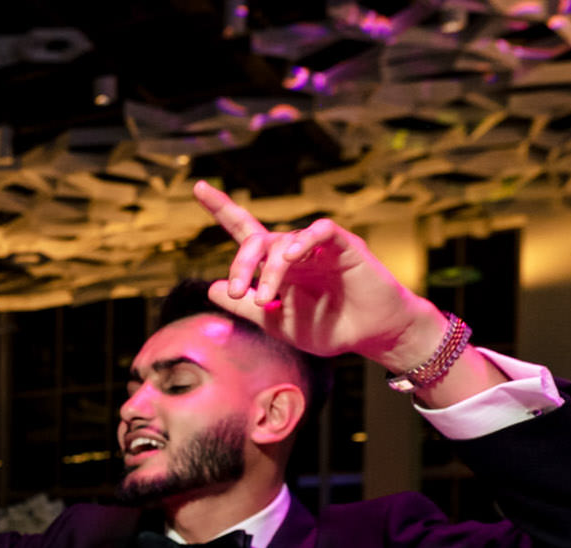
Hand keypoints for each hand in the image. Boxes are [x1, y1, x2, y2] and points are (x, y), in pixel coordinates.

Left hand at [192, 182, 441, 370]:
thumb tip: (211, 288)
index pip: (246, 232)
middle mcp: (296, 252)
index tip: (199, 187)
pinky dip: (305, 239)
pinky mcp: (345, 246)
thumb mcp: (276, 323)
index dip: (223, 209)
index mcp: (278, 266)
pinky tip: (293, 256)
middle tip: (236, 291)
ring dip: (270, 271)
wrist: (371, 336)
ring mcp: (319, 247)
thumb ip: (244, 307)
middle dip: (240, 263)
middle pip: (257, 240)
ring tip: (266, 300)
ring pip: (284, 242)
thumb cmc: (328, 328)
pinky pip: (322, 230)